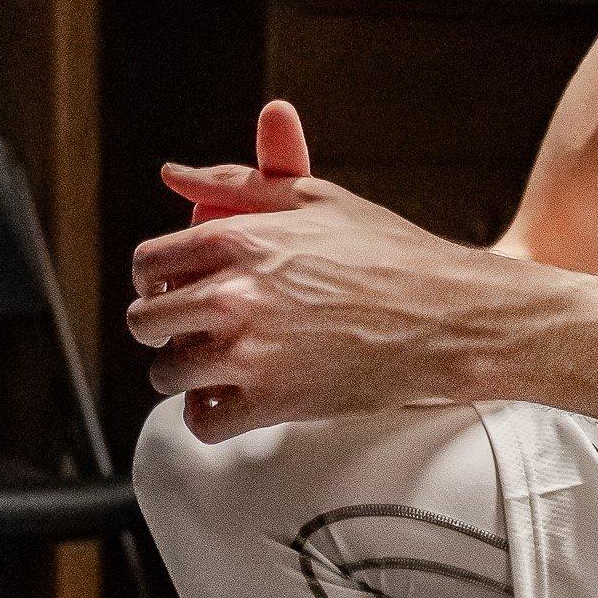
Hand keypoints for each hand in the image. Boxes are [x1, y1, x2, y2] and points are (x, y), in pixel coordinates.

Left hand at [131, 104, 506, 436]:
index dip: (157, 280)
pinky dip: (208, 416)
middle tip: (195, 332)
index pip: (149, 264)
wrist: (451, 316)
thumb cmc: (391, 254)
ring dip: (186, 374)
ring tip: (220, 368)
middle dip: (163, 327)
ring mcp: (251, 353)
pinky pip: (203, 421)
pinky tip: (233, 401)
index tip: (176, 291)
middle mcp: (235, 295)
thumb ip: (237, 183)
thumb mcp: (315, 200)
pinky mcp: (274, 402)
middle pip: (146, 321)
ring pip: (167, 373)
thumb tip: (174, 175)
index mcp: (239, 240)